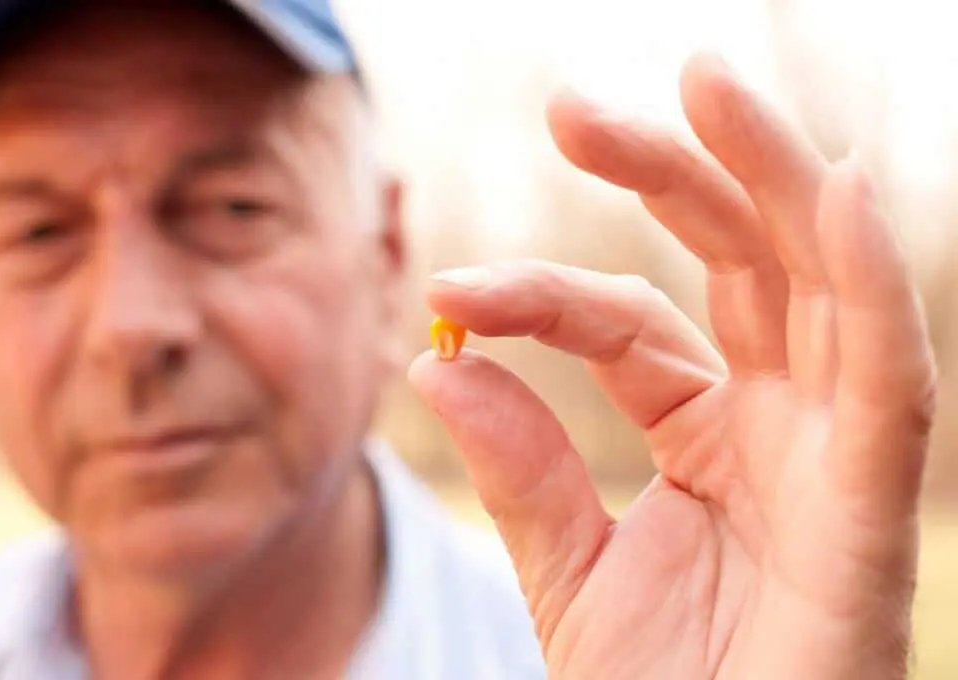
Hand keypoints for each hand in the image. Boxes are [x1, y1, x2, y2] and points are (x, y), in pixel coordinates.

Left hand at [407, 53, 935, 679]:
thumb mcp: (570, 570)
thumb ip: (520, 466)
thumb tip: (441, 359)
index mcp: (709, 430)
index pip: (624, 320)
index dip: (539, 293)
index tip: (450, 291)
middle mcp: (780, 420)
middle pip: (737, 262)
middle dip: (670, 171)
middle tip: (574, 106)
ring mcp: (833, 452)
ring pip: (820, 282)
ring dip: (773, 175)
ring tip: (706, 81)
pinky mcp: (874, 505)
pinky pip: (887, 373)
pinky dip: (869, 279)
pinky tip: (834, 189)